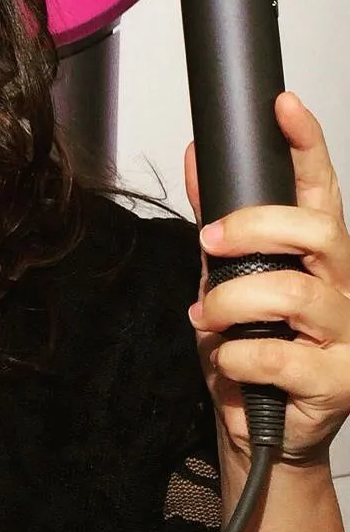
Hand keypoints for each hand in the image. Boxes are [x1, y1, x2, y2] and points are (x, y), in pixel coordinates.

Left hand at [184, 91, 349, 466]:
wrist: (258, 427)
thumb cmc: (250, 348)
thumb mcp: (224, 278)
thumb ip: (218, 224)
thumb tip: (197, 159)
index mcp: (318, 257)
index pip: (320, 190)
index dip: (306, 144)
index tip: (284, 104)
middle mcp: (342, 287)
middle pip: (314, 231)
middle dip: (250, 229)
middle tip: (208, 244)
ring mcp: (347, 334)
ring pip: (289, 294)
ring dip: (229, 302)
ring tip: (209, 318)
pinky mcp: (338, 381)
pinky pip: (275, 355)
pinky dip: (234, 355)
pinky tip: (230, 360)